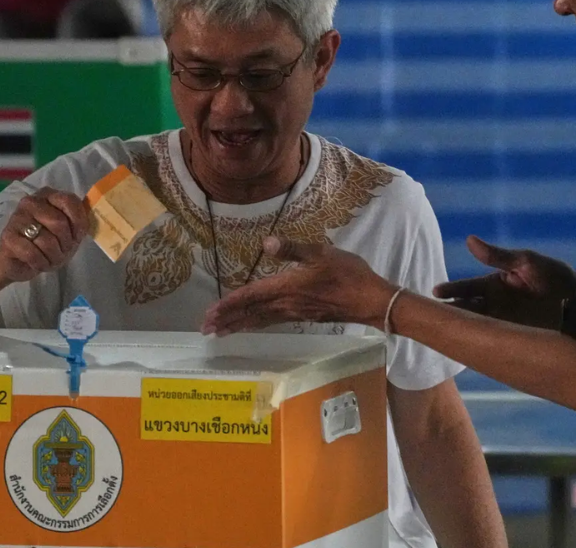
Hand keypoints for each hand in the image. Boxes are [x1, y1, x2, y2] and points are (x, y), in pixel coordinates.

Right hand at [0, 188, 90, 282]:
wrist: (20, 261)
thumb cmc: (49, 245)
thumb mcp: (70, 233)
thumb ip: (79, 221)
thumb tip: (93, 214)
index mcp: (49, 195)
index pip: (70, 201)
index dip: (78, 222)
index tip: (77, 237)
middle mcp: (31, 202)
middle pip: (59, 223)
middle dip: (66, 244)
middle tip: (63, 252)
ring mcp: (17, 218)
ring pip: (46, 240)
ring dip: (54, 257)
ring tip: (51, 259)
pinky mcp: (7, 236)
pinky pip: (32, 253)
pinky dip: (41, 263)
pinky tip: (39, 264)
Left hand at [202, 237, 394, 335]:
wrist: (370, 300)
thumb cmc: (347, 274)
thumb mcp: (321, 253)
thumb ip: (292, 249)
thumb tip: (265, 243)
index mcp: (287, 287)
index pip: (251, 296)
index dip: (228, 304)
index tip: (209, 313)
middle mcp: (286, 304)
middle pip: (250, 313)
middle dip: (227, 320)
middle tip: (205, 329)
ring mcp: (294, 313)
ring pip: (259, 320)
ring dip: (238, 325)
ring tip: (220, 331)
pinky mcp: (303, 316)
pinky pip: (271, 322)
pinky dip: (255, 324)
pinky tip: (251, 324)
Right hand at [432, 236, 575, 329]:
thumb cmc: (554, 277)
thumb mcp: (526, 262)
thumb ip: (498, 256)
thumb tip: (469, 239)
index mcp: (494, 284)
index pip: (466, 287)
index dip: (450, 290)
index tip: (435, 292)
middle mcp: (494, 304)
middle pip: (465, 308)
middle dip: (449, 311)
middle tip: (431, 315)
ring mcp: (503, 322)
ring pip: (475, 325)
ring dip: (461, 327)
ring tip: (445, 331)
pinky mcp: (514, 337)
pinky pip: (492, 340)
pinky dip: (479, 343)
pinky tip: (468, 348)